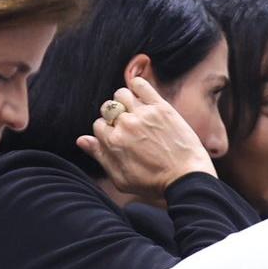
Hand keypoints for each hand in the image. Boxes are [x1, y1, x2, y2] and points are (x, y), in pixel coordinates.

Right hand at [76, 73, 216, 203]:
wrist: (186, 178)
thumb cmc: (154, 184)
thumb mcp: (121, 179)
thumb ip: (100, 156)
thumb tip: (81, 140)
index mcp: (113, 142)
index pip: (98, 125)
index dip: (107, 131)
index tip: (118, 138)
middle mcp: (125, 125)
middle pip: (108, 109)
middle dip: (114, 117)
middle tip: (128, 127)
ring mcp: (143, 114)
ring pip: (121, 94)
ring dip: (124, 101)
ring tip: (134, 111)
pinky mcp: (161, 107)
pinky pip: (141, 84)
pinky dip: (137, 85)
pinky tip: (140, 94)